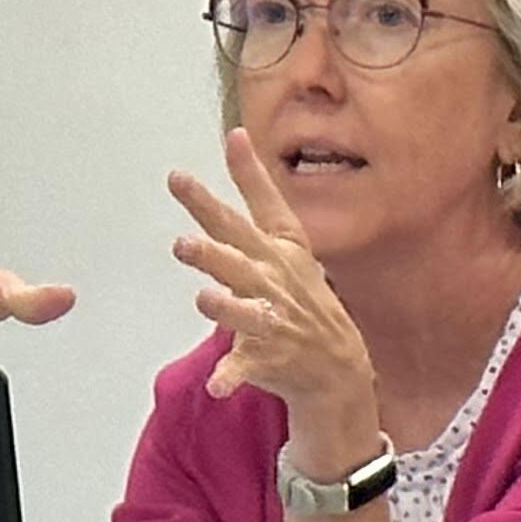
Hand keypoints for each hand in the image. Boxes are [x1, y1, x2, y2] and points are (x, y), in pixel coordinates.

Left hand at [169, 130, 378, 451]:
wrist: (338, 366)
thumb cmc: (299, 293)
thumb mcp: (286, 238)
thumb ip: (256, 191)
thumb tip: (234, 135)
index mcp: (281, 250)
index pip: (263, 208)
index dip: (247, 177)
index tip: (227, 143)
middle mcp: (276, 282)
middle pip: (240, 262)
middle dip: (213, 254)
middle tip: (182, 245)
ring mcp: (274, 322)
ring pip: (246, 314)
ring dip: (226, 308)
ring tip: (204, 300)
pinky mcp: (268, 358)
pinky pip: (245, 368)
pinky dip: (230, 377)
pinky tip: (216, 387)